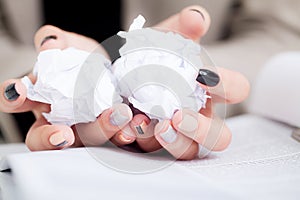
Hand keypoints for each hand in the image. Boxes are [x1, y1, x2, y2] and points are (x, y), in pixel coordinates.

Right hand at [0, 25, 134, 149]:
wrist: (115, 69)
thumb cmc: (84, 60)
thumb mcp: (70, 45)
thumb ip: (55, 40)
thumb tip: (50, 44)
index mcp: (41, 97)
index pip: (15, 101)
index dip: (13, 97)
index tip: (20, 91)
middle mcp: (59, 119)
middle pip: (47, 136)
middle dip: (52, 137)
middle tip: (64, 134)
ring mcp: (85, 129)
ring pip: (86, 139)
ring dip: (100, 130)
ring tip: (118, 116)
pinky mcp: (111, 132)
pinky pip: (116, 137)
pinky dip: (125, 132)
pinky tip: (134, 124)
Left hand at [119, 5, 249, 159]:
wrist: (113, 71)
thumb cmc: (147, 56)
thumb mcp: (164, 39)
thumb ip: (182, 27)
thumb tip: (197, 19)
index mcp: (206, 91)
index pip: (235, 89)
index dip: (228, 86)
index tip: (204, 76)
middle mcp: (195, 116)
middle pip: (218, 136)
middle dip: (203, 130)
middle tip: (181, 116)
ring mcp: (173, 133)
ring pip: (186, 151)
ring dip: (173, 141)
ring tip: (157, 127)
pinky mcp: (146, 142)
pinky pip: (149, 153)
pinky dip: (136, 138)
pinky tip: (125, 125)